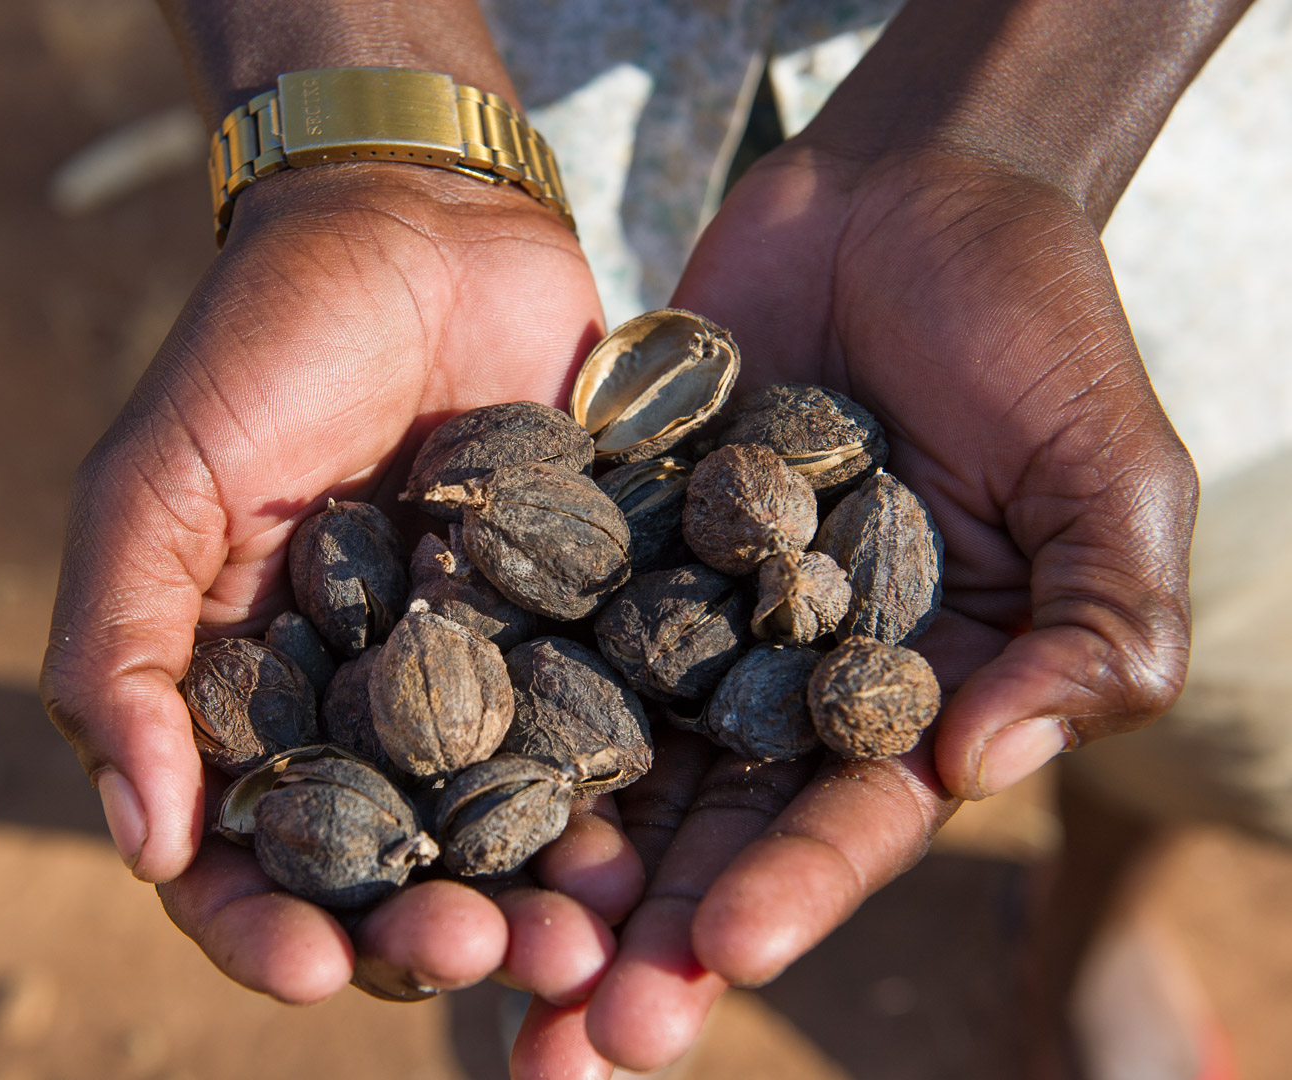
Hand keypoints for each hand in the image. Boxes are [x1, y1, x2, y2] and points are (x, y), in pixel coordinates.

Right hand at [39, 163, 644, 1003]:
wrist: (415, 226)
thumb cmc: (256, 352)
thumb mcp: (152, 491)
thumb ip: (121, 653)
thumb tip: (141, 839)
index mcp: (254, 701)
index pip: (247, 860)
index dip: (266, 930)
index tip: (311, 968)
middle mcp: (372, 713)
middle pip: (395, 871)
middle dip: (429, 935)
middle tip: (483, 955)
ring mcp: (487, 679)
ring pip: (513, 829)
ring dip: (543, 900)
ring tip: (589, 938)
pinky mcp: (587, 629)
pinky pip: (612, 735)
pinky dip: (629, 799)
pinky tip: (653, 843)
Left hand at [511, 141, 1197, 1074]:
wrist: (913, 194)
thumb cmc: (1041, 331)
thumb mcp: (1112, 481)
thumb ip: (1092, 627)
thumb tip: (982, 764)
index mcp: (908, 698)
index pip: (844, 823)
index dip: (788, 893)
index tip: (722, 957)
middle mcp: (783, 679)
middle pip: (707, 831)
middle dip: (643, 939)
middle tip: (564, 1045)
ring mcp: (687, 613)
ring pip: (607, 756)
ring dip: (546, 860)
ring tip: (471, 949)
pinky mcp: (608, 537)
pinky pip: (542, 619)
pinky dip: (487, 690)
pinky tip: (411, 764)